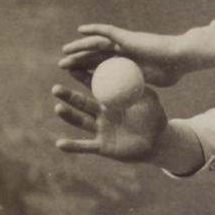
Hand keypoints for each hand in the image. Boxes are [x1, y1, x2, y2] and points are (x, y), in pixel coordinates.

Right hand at [52, 79, 169, 162]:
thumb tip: (133, 67)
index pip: (93, 87)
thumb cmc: (154, 117)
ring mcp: (101, 130)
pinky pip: (85, 146)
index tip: (71, 68)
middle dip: (68, 96)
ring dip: (68, 116)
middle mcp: (102, 115)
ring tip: (57, 108)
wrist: (158, 142)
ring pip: (81, 122)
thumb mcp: (148, 98)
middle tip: (55, 88)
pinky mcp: (102, 147)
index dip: (82, 78)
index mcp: (111, 101)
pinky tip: (59, 144)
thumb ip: (139, 85)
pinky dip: (73, 146)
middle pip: (81, 103)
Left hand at [59, 24, 189, 88]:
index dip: (87, 71)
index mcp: (126, 64)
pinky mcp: (128, 37)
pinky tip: (80, 30)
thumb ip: (141, 88)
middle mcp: (123, 52)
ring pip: (96, 44)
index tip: (75, 77)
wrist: (181, 58)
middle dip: (78, 60)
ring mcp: (125, 43)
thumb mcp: (152, 84)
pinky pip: (107, 31)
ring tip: (65, 51)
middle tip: (62, 65)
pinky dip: (94, 29)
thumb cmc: (173, 71)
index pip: (102, 67)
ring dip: (80, 47)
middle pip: (94, 55)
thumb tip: (136, 99)